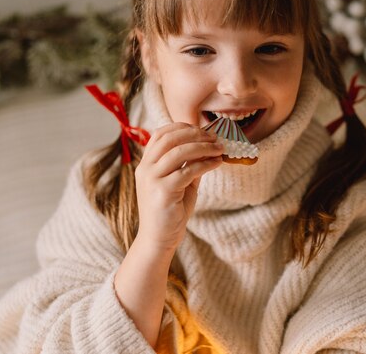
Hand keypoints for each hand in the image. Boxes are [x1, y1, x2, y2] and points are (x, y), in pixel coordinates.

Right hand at [135, 122, 222, 251]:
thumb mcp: (179, 183)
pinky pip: (188, 171)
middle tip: (215, 138)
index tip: (202, 129)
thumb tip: (208, 147)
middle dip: (195, 134)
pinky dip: (206, 163)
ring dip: (203, 147)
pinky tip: (217, 163)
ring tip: (220, 148)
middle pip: (170, 139)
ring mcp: (152, 179)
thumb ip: (189, 165)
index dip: (182, 127)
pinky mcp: (163, 191)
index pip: (160, 134)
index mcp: (146, 164)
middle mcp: (145, 169)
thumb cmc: (170, 211)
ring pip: (180, 152)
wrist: (159, 239)